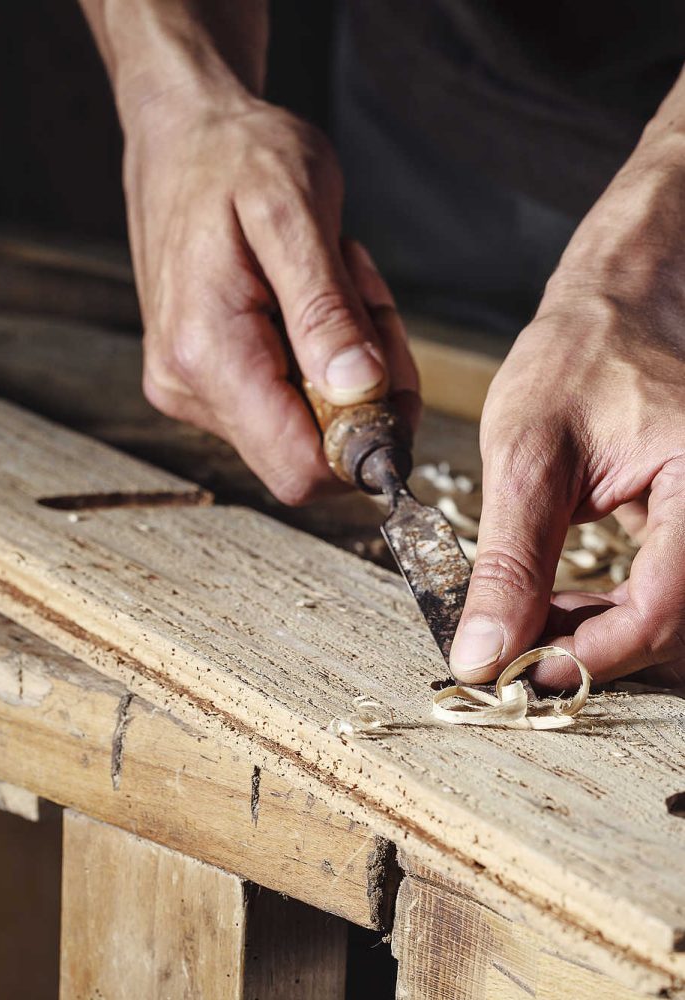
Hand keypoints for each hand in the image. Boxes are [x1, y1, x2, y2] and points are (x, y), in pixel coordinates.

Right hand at [123, 92, 418, 503]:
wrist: (181, 138)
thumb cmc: (236, 157)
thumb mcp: (295, 211)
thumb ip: (326, 310)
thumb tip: (361, 394)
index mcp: (208, 353)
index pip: (300, 467)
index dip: (365, 444)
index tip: (391, 378)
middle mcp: (187, 387)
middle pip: (310, 452)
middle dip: (361, 391)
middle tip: (362, 300)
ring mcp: (189, 389)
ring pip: (303, 427)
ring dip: (342, 367)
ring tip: (331, 282)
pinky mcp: (199, 381)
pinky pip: (282, 402)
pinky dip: (317, 359)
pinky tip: (307, 298)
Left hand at [450, 158, 684, 687]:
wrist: (620, 305)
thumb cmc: (581, 355)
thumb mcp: (527, 453)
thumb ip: (509, 560)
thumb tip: (483, 652)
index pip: (663, 610)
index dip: (589, 657)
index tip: (519, 675)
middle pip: (672, 623)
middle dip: (589, 649)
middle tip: (514, 652)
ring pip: (670, 613)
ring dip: (598, 633)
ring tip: (529, 621)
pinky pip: (667, 587)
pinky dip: (611, 606)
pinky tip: (560, 600)